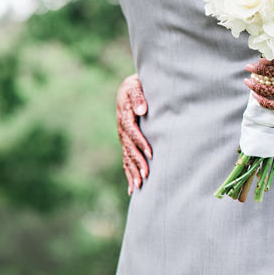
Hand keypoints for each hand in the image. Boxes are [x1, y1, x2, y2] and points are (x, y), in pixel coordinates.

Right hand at [116, 73, 151, 194]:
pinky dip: (129, 174)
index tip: (151, 153)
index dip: (141, 142)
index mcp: (125, 116)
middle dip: (138, 163)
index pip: (133, 132)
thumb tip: (142, 110)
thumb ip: (139, 96)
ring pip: (127, 158)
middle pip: (129, 149)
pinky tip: (133, 189)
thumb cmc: (137, 85)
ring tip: (140, 186)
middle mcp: (122, 130)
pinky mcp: (126, 143)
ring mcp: (123, 138)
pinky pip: (126, 161)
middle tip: (147, 176)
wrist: (129, 87)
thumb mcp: (136, 86)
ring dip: (133, 172)